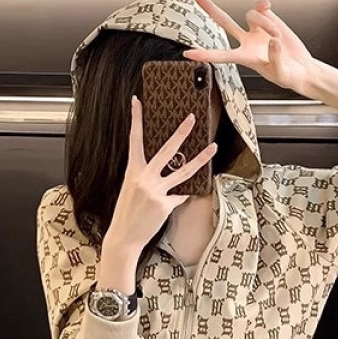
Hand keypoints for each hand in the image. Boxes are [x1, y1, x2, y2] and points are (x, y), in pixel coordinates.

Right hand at [103, 95, 217, 257]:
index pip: (134, 139)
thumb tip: (164, 167)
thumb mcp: (131, 189)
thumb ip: (146, 175)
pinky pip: (180, 196)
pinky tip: (178, 198)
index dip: (136, 119)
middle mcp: (144, 178)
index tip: (137, 101)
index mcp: (133, 171)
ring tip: (213, 148)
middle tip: (192, 118)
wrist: (124, 237)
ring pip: (184, 172)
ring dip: (201, 159)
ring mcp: (156, 191)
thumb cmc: (127, 213)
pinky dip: (181, 196)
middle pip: (167, 150)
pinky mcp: (165, 205)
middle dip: (181, 132)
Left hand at [182, 0, 317, 96]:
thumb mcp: (282, 73)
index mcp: (245, 58)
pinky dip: (265, 7)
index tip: (188, 54)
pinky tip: (269, 9)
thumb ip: (276, 58)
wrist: (300, 67)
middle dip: (209, 8)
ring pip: (251, 14)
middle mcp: (246, 41)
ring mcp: (256, 28)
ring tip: (276, 36)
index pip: (221, 55)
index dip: (205, 54)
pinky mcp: (268, 18)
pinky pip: (261, 6)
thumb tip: (273, 40)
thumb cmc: (288, 75)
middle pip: (224, 21)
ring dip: (265, 23)